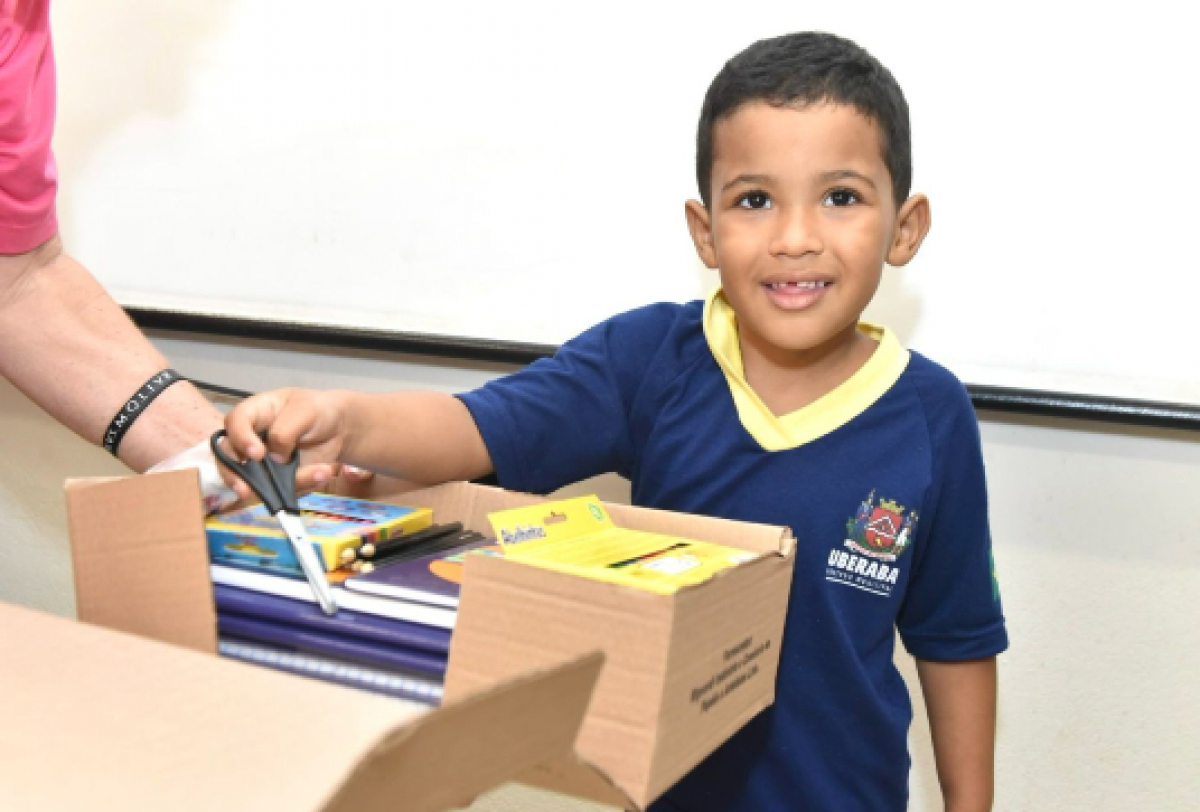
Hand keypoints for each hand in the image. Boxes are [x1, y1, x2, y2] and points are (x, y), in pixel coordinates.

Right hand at [220, 388, 351, 502]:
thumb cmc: (317, 410)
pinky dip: (304, 484)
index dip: (240, 439)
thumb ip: (285, 430)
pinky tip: (324, 472)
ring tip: (318, 473)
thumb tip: (274, 459)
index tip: (256, 454)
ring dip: (282, 486)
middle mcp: (250, 440)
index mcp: (254, 413)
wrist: (340, 428)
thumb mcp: (304, 410)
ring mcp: (262, 463)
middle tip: (246, 491)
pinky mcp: (278, 480)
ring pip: (255, 482)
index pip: (234, 423)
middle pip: (228, 459)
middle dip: (234, 477)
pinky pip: (282, 490)